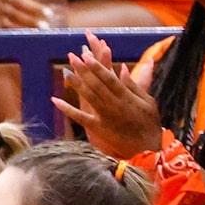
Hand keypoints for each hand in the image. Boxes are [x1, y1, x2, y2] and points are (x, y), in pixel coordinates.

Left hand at [55, 34, 165, 159]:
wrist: (146, 148)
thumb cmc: (149, 123)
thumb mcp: (147, 101)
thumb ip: (134, 85)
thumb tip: (121, 67)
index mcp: (127, 97)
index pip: (109, 78)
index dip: (97, 66)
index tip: (87, 55)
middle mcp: (114, 105)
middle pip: (96, 84)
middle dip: (84, 70)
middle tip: (72, 57)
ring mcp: (105, 116)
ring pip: (88, 97)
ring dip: (75, 84)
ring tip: (65, 71)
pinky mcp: (97, 128)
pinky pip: (79, 118)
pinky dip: (67, 109)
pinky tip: (55, 100)